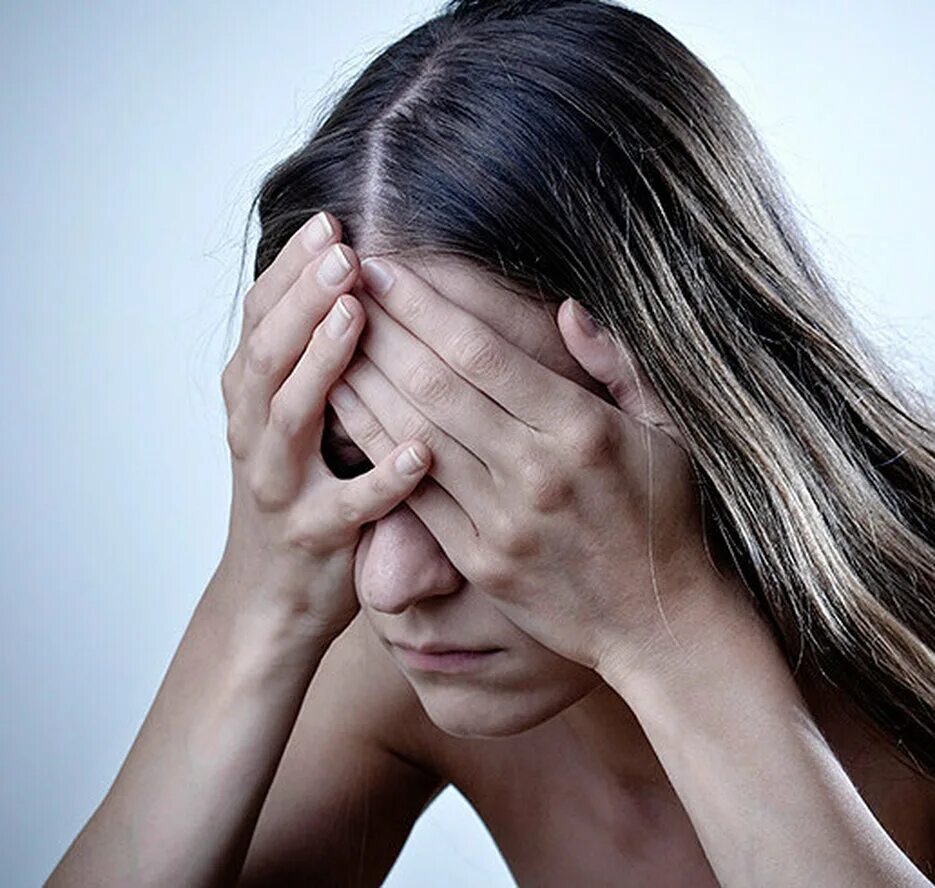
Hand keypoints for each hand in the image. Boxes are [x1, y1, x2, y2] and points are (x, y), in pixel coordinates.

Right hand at [216, 212, 432, 647]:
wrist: (267, 600)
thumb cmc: (302, 497)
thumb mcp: (298, 424)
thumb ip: (320, 366)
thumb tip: (362, 286)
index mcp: (254, 399)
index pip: (262, 319)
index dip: (291, 270)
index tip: (330, 221)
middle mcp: (255, 435)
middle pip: (268, 354)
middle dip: (303, 298)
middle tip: (343, 251)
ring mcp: (278, 487)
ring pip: (290, 418)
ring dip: (322, 361)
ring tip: (358, 315)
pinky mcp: (314, 538)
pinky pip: (347, 506)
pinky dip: (380, 478)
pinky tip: (419, 450)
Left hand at [327, 258, 754, 675]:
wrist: (655, 623)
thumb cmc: (665, 516)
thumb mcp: (668, 432)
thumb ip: (618, 366)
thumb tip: (568, 309)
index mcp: (581, 430)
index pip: (483, 354)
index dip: (424, 307)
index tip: (384, 269)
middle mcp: (536, 472)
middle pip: (436, 387)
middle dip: (380, 330)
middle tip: (339, 285)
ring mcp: (503, 521)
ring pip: (412, 437)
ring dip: (362, 381)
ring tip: (326, 335)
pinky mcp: (479, 561)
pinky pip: (412, 494)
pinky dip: (375, 446)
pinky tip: (346, 409)